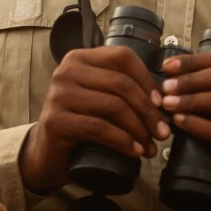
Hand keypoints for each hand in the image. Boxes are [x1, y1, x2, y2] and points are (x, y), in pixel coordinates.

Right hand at [20, 46, 170, 194]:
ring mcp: (59, 95)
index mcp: (79, 58)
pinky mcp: (55, 120)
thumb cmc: (79, 124)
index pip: (122, 57)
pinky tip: (133, 151)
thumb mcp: (98, 97)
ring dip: (138, 129)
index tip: (161, 103)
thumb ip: (120, 88)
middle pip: (121, 83)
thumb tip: (163, 98)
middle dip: (148, 111)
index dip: (147, 79)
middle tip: (163, 132)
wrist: (46, 153)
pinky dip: (122, 141)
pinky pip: (99, 128)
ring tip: (149, 146)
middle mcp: (66, 71)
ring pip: (113, 106)